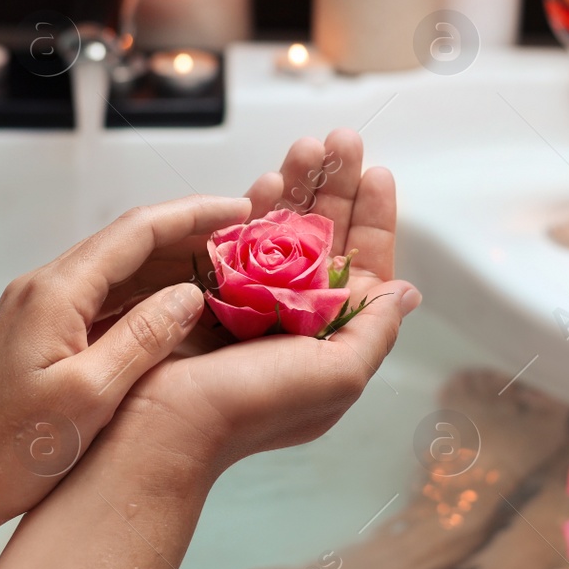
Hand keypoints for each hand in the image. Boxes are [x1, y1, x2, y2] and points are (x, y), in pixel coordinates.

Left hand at [0, 194, 250, 534]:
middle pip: (128, 243)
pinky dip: (145, 299)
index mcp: (55, 293)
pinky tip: (178, 315)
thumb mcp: (89, 397)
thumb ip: (143, 338)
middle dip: (189, 236)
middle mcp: (44, 289)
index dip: (195, 215)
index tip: (243, 210)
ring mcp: (38, 311)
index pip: (137, 231)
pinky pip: (103, 302)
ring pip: (117, 272)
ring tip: (226, 273)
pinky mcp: (39, 336)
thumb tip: (190, 294)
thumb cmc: (8, 453)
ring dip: (170, 267)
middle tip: (248, 243)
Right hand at [108, 130, 420, 478]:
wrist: (161, 428)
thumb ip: (375, 332)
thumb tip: (406, 293)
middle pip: (324, 238)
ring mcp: (250, 304)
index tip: (377, 174)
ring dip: (295, 187)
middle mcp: (294, 320)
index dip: (372, 219)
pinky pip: (235, 240)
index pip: (362, 268)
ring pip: (281, 231)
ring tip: (302, 146)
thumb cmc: (251, 410)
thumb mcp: (339, 377)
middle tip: (340, 140)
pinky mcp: (207, 293)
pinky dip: (251, 208)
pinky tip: (263, 182)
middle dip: (334, 186)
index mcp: (331, 341)